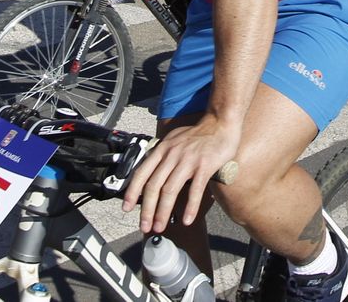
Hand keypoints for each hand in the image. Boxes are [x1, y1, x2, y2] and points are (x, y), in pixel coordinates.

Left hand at [122, 114, 241, 233]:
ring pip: (170, 190)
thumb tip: (153, 171)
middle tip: (145, 226)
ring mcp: (188, 160)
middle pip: (154, 186)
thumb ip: (163, 154)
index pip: (142, 173)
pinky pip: (195, 190)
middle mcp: (172, 154)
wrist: (221, 122)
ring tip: (160, 226)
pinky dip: (190, 207)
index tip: (126, 208)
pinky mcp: (205, 166)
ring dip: (163, 212)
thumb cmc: (199, 133)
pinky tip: (187, 219)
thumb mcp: (174, 140)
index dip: (132, 192)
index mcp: (163, 149)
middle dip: (147, 209)